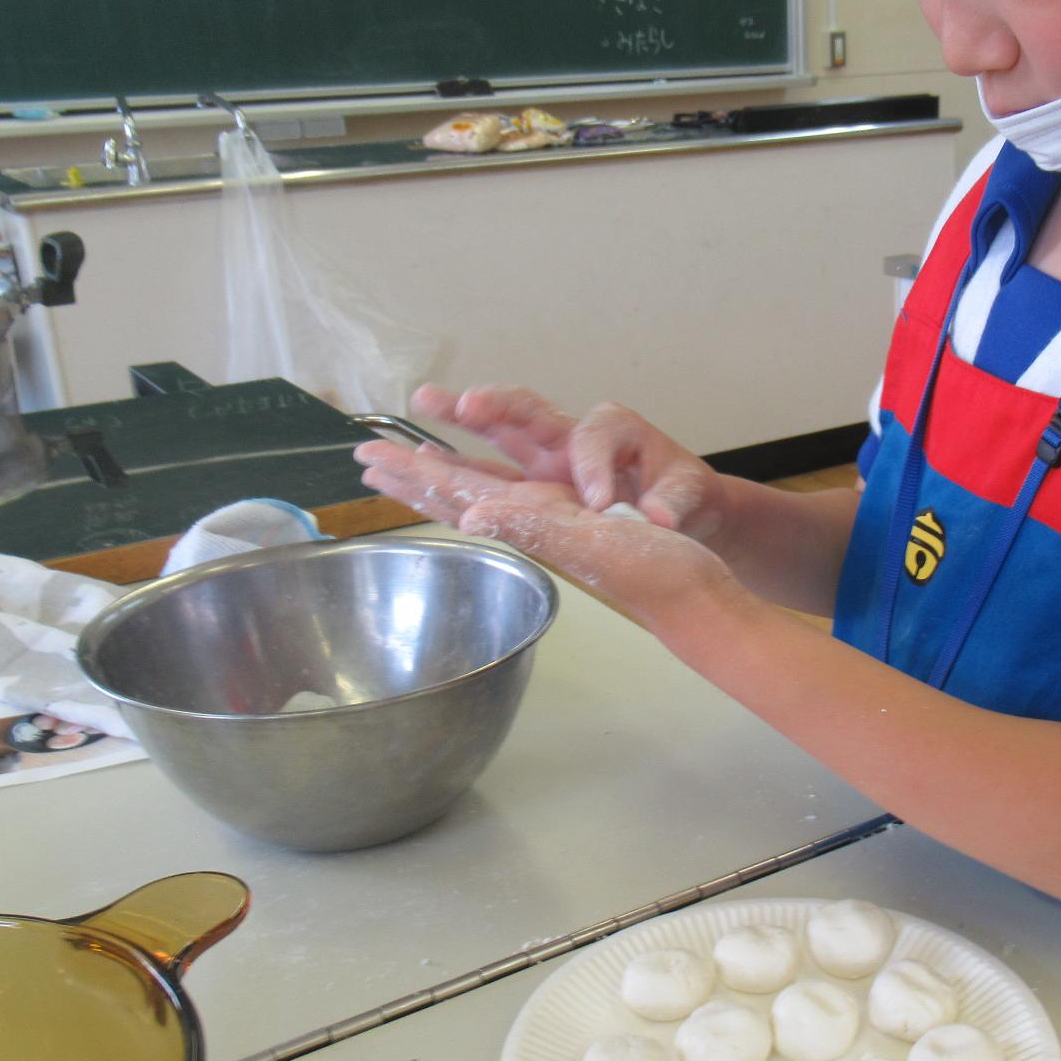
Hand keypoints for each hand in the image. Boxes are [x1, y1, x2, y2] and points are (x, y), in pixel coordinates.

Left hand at [355, 428, 737, 627]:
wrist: (696, 601)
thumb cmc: (654, 571)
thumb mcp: (594, 545)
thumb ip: (534, 530)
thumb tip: (470, 519)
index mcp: (533, 518)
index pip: (459, 491)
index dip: (414, 474)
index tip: (368, 460)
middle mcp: (535, 522)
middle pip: (460, 495)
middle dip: (414, 477)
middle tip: (365, 462)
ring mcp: (554, 526)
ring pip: (483, 499)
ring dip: (442, 481)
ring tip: (408, 471)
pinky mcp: (579, 528)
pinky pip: (517, 503)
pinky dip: (489, 489)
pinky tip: (483, 494)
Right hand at [403, 384, 727, 543]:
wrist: (681, 505)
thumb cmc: (683, 493)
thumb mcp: (689, 494)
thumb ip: (674, 501)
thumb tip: (661, 516)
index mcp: (616, 431)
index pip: (595, 438)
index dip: (594, 466)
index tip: (602, 503)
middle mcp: (571, 438)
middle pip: (526, 412)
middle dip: (493, 407)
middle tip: (459, 403)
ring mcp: (547, 460)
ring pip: (496, 437)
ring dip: (458, 422)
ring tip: (419, 405)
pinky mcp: (534, 486)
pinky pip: (489, 474)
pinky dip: (456, 471)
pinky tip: (419, 468)